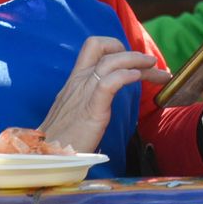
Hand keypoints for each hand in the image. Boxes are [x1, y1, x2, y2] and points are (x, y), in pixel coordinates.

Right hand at [39, 36, 169, 151]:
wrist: (47, 156)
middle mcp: (79, 81)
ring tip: (155, 68)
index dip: (115, 46)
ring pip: (110, 61)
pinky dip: (125, 76)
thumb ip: (89, 98)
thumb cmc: (63, 138)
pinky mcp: (91, 109)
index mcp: (75, 80)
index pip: (94, 47)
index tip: (133, 59)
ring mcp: (84, 93)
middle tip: (151, 64)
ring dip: (137, 61)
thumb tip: (107, 95)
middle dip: (132, 52)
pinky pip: (108, 83)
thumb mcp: (75, 109)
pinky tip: (137, 77)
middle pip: (105, 49)